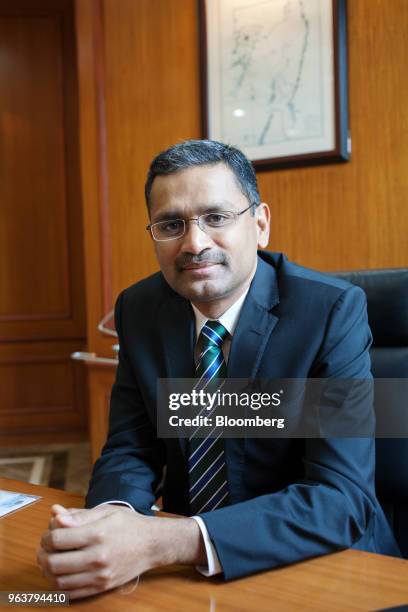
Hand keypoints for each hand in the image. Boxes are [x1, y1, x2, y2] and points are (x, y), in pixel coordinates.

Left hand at [37, 504, 204, 598]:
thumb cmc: (129, 524)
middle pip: (54, 562)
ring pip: (59, 581)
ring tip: (50, 561)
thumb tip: (55, 515)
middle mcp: (97, 557)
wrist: (152, 544)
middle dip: (42, 555)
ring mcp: (99, 575)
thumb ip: (79, 515)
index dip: (46, 536)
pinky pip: (71, 593)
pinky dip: (59, 587)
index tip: (49, 534)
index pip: (57, 539)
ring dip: (48, 572)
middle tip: (44, 549)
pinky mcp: (102, 587)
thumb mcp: (105, 511)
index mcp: (97, 534)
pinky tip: (60, 575)